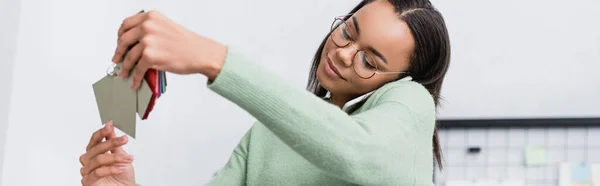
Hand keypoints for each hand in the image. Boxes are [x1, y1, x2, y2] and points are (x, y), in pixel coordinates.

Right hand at [80, 121, 135, 185]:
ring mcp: (87, 172)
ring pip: (98, 160)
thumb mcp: (120, 154)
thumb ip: (113, 141)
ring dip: (115, 158)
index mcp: (94, 153)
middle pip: (95, 149)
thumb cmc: (122, 175)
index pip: (94, 140)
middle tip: (124, 139)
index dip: (101, 132)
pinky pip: (98, 173)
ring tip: (128, 159)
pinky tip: (121, 167)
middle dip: (111, 143)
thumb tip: (109, 125)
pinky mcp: (88, 182)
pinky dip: (111, 169)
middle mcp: (88, 162)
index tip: (110, 126)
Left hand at [112, 10, 227, 89]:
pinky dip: (135, 77)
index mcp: (151, 17)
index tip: (119, 43)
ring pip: (129, 56)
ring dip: (125, 67)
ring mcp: (148, 41)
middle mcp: (148, 26)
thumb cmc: (188, 43)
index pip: (126, 24)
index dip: (120, 35)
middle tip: (117, 60)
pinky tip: (135, 81)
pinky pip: (138, 69)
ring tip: (124, 73)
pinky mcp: (150, 57)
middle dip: (119, 52)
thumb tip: (135, 44)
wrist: (201, 53)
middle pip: (124, 40)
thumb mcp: (166, 27)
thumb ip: (150, 31)